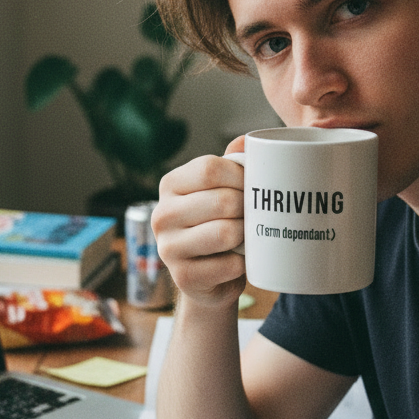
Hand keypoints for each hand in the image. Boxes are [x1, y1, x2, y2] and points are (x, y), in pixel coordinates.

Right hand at [152, 137, 245, 307]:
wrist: (211, 277)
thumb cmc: (220, 223)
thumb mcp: (223, 190)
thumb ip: (232, 164)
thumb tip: (247, 140)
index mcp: (170, 185)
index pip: (209, 169)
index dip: (241, 176)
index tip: (255, 186)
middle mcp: (161, 214)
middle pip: (221, 200)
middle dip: (248, 208)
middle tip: (257, 215)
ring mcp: (168, 248)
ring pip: (225, 233)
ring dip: (247, 235)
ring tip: (249, 236)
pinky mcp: (182, 277)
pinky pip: (228, 264)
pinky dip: (243, 264)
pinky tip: (240, 261)